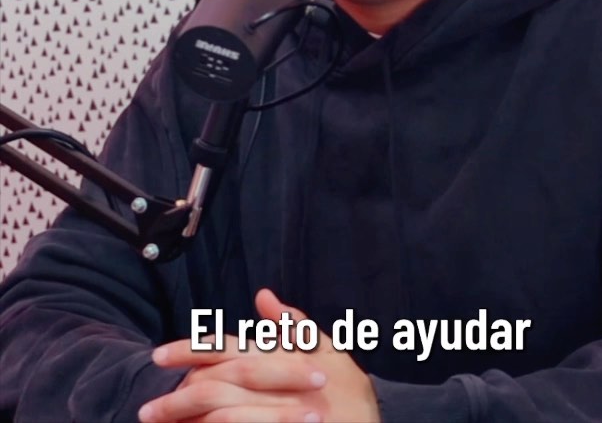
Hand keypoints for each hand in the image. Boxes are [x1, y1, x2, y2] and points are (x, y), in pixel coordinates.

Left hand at [138, 289, 380, 422]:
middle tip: (148, 408)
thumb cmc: (350, 391)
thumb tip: (263, 295)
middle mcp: (277, 386)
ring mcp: (277, 415)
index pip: (229, 347)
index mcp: (283, 358)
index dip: (191, 350)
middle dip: (179, 397)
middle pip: (218, 386)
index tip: (158, 356)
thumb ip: (293, 324)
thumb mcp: (328, 349)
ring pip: (223, 418)